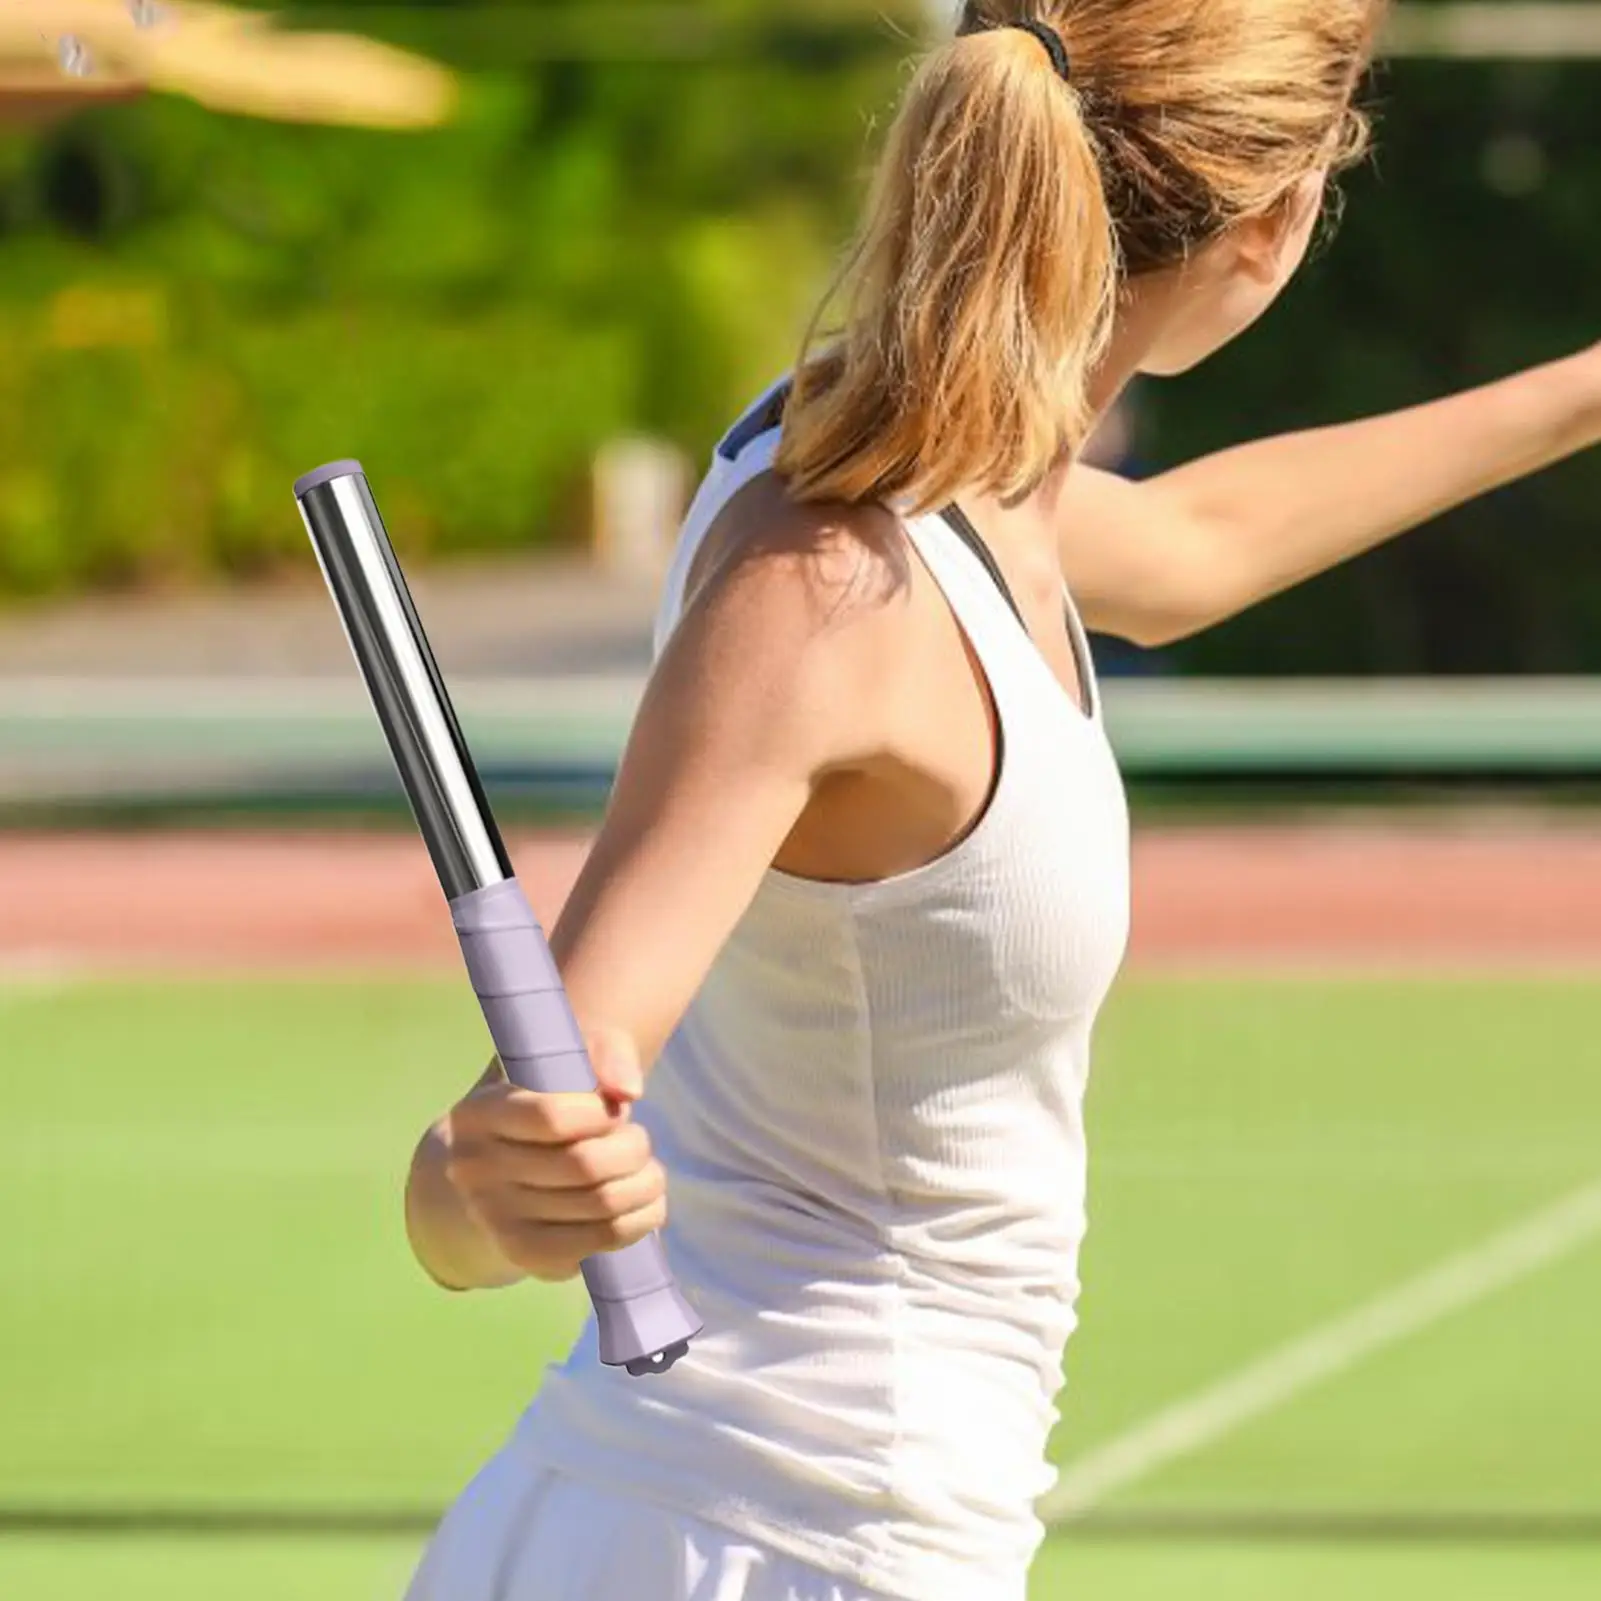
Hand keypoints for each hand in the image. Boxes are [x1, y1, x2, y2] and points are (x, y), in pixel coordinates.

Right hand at [441, 1029, 665, 1283]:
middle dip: (632, 1149)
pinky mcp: (528, 1255)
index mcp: (477, 1115)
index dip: (601, 1114)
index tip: (614, 1110)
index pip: (551, 1117)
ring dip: (645, 1183)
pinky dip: (641, 1219)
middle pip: (583, 1164)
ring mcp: (497, 1219)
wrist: (500, 1169)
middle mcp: (475, 1171)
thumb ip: (602, 1052)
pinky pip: (602, 1239)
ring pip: (601, 1204)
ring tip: (648, 1170)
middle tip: (639, 1142)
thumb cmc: (541, 1103)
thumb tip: (628, 1089)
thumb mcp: (562, 1061)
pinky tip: (645, 1202)